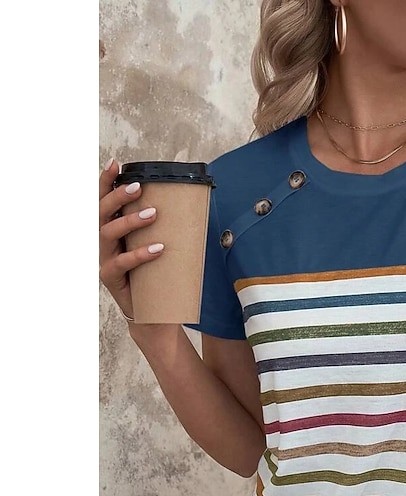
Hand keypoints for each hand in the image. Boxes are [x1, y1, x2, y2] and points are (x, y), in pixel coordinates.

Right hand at [98, 158, 163, 321]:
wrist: (156, 314)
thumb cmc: (159, 277)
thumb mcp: (163, 248)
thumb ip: (169, 230)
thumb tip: (198, 208)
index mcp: (113, 231)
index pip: (104, 201)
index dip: (106, 182)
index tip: (116, 163)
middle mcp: (103, 242)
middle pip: (100, 212)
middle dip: (116, 196)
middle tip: (138, 187)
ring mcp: (104, 260)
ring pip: (107, 234)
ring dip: (129, 221)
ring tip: (153, 214)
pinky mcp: (110, 279)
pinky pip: (120, 263)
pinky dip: (139, 254)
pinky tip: (157, 248)